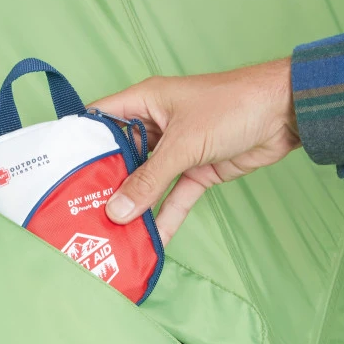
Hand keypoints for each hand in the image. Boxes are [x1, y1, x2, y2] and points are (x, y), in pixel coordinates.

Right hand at [93, 58, 299, 242]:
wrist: (286, 113)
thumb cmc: (232, 106)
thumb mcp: (183, 144)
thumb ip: (149, 180)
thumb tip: (118, 211)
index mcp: (144, 102)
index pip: (99, 120)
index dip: (78, 143)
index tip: (57, 172)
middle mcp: (155, 126)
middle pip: (120, 158)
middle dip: (103, 185)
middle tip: (78, 213)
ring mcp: (176, 150)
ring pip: (146, 182)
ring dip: (133, 206)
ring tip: (109, 234)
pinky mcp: (197, 171)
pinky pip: (174, 197)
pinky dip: (165, 217)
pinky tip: (151, 241)